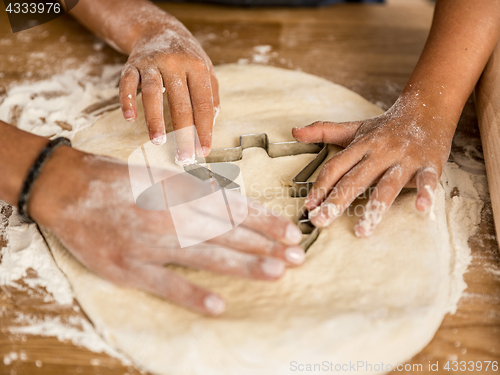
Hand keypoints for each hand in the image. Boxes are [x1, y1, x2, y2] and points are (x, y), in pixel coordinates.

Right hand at [29, 149, 304, 315]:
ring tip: (276, 272)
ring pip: (206, 255)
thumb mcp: (161, 175)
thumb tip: (231, 203)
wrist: (67, 188)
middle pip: (229, 231)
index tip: (290, 233)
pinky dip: (192, 294)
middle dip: (266, 244)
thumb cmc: (118, 180)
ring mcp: (152, 243)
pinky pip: (166, 284)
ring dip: (244, 264)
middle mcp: (172, 215)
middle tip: (297, 257)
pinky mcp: (129, 267)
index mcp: (181, 191)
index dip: (265, 221)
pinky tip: (218, 304)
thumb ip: (195, 192)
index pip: (234, 208)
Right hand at [119, 21, 218, 161]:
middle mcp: (175, 63)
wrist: (158, 29)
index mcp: (197, 67)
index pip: (203, 104)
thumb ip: (211, 96)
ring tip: (158, 141)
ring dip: (155, 119)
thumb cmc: (187, 57)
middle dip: (183, 133)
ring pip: (153, 93)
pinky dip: (127, 100)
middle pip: (180, 103)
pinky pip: (127, 83)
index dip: (204, 130)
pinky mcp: (132, 64)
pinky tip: (130, 118)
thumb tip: (211, 125)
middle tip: (183, 157)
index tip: (203, 151)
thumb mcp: (206, 70)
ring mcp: (152, 63)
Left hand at [292, 97, 455, 236]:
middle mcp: (380, 151)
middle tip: (321, 222)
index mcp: (361, 145)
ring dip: (375, 208)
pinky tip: (421, 209)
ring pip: (388, 185)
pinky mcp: (429, 163)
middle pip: (355, 179)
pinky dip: (426, 193)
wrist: (427, 108)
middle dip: (336, 202)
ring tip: (362, 231)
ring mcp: (405, 158)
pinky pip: (428, 180)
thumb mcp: (355, 128)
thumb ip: (323, 131)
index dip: (320, 187)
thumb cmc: (386, 126)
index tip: (308, 207)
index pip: (335, 167)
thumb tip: (294, 132)